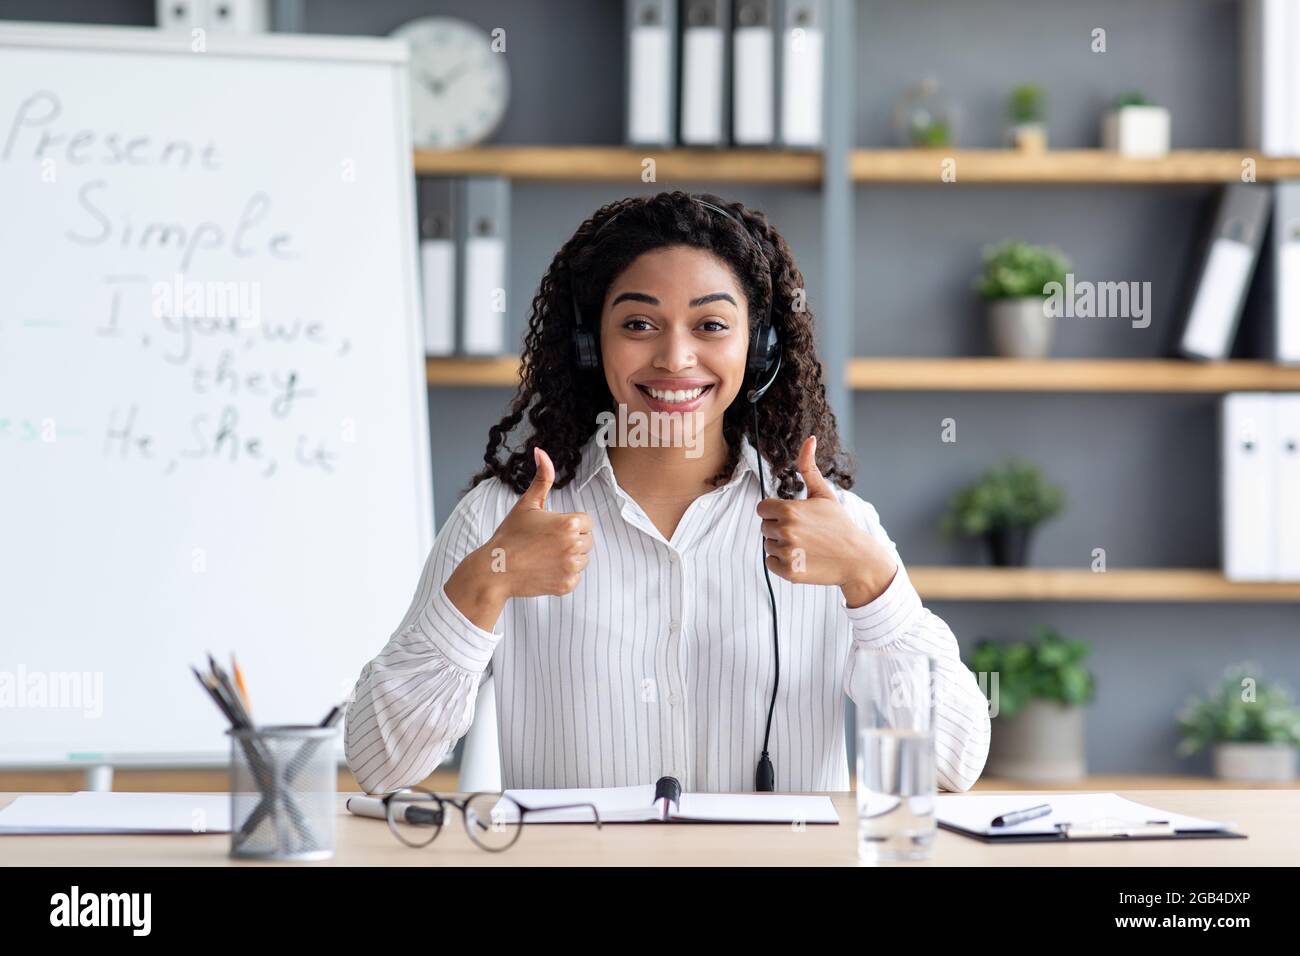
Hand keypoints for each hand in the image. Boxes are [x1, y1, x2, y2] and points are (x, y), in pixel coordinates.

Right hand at [481, 447, 593, 598]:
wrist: (495, 570)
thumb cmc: (510, 534)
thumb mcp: (527, 504)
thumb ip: (542, 477)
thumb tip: (541, 451)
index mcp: (569, 523)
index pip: (586, 521)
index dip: (568, 523)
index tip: (550, 528)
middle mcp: (574, 546)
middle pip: (587, 540)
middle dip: (570, 540)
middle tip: (546, 542)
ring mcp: (571, 568)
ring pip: (583, 559)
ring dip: (569, 557)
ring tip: (545, 555)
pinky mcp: (566, 585)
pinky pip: (575, 577)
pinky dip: (563, 574)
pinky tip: (544, 569)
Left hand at [756, 435, 896, 606]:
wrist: (857, 558)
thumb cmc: (839, 524)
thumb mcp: (824, 493)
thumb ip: (809, 467)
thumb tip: (809, 438)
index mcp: (790, 510)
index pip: (762, 508)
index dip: (776, 511)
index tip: (793, 516)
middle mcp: (786, 531)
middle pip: (765, 526)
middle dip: (779, 528)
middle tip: (804, 532)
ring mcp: (787, 553)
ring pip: (768, 545)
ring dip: (781, 545)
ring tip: (805, 545)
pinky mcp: (788, 572)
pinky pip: (771, 563)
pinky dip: (783, 562)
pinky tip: (802, 557)